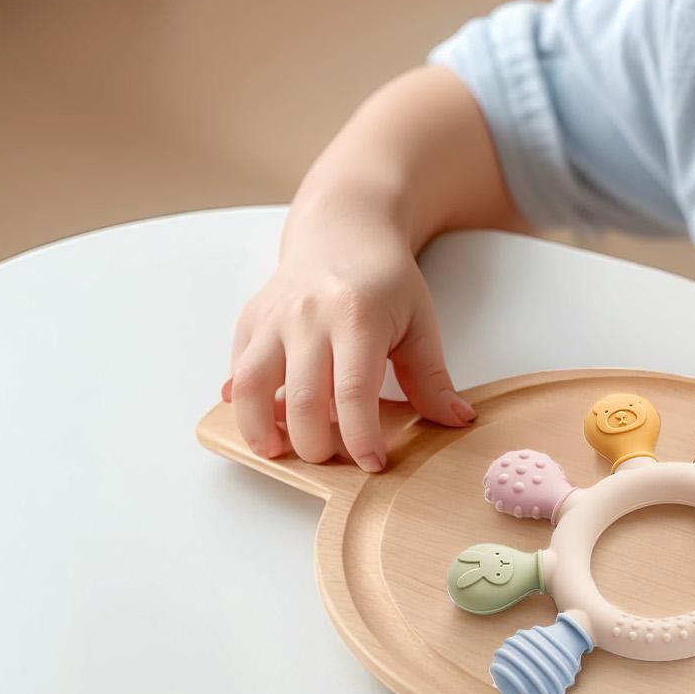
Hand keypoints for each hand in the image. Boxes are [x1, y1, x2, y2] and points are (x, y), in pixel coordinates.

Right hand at [221, 205, 475, 471]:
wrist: (343, 229)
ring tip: (280, 452)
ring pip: (250, 386)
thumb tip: (456, 421)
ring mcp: (273, 317)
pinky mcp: (250, 320)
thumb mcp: (420, 321)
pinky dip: (243, 402)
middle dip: (315, 443)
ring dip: (261, 429)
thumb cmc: (385, 278)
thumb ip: (432, 376)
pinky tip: (264, 417)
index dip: (361, 437)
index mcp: (357, 316)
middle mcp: (308, 316)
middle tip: (332, 459)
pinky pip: (237, 369)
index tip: (373, 464)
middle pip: (301, 399)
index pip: (353, 392)